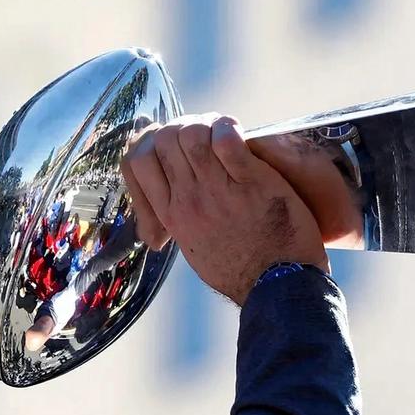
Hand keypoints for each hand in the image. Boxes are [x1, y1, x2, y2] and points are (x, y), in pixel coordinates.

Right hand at [123, 114, 328, 304]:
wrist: (277, 289)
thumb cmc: (240, 271)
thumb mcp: (194, 248)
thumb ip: (180, 221)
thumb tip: (168, 210)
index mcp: (172, 214)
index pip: (137, 159)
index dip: (153, 140)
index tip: (176, 146)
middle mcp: (188, 199)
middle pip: (163, 138)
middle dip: (184, 126)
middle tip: (208, 135)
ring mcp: (218, 190)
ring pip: (190, 134)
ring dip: (207, 125)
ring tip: (226, 134)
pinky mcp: (252, 183)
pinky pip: (228, 142)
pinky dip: (230, 131)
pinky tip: (241, 135)